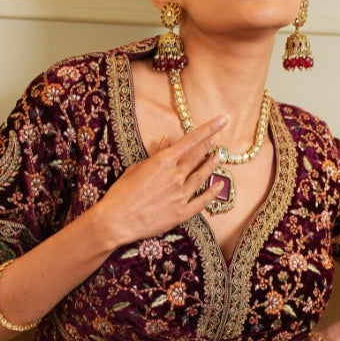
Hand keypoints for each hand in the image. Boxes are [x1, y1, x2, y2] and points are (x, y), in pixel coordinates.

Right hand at [96, 113, 228, 245]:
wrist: (116, 221)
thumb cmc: (121, 193)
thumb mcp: (136, 168)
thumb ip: (155, 155)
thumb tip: (167, 141)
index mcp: (163, 162)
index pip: (191, 140)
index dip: (209, 128)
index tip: (223, 119)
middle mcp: (176, 176)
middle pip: (197, 156)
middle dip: (209, 146)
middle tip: (217, 140)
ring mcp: (181, 195)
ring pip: (202, 176)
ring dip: (212, 164)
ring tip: (219, 156)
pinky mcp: (182, 213)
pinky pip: (202, 201)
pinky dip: (213, 192)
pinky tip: (220, 185)